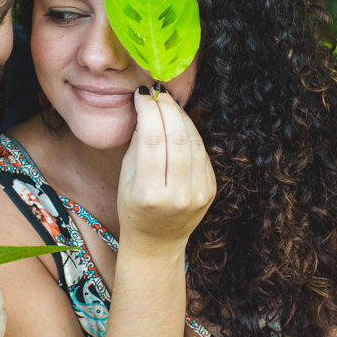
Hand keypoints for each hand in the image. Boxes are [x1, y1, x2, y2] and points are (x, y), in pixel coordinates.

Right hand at [117, 87, 215, 251]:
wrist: (157, 242)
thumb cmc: (134, 208)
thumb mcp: (126, 179)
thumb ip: (137, 145)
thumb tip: (146, 109)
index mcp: (149, 193)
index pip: (151, 139)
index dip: (148, 110)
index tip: (142, 94)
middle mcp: (177, 194)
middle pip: (175, 137)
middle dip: (167, 108)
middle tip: (157, 93)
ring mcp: (198, 193)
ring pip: (192, 141)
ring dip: (180, 116)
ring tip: (168, 103)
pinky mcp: (210, 189)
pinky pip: (201, 152)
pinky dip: (190, 133)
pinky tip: (179, 123)